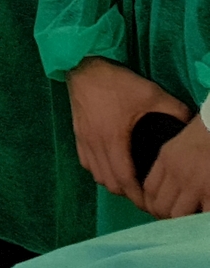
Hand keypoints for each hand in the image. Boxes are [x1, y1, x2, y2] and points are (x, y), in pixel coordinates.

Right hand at [67, 57, 194, 206]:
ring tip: (128, 183)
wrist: (84, 65)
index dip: (138, 196)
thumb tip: (191, 124)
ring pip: (97, 175)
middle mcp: (96, 144)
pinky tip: (109, 166)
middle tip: (143, 195)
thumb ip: (174, 110)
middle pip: (110, 183)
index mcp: (114, 139)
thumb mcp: (151, 93)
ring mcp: (84, 139)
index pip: (125, 180)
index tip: (150, 202)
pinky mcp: (77, 133)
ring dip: (113, 183)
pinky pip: (86, 163)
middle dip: (127, 194)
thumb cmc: (117, 82)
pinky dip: (98, 170)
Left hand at [144, 113, 209, 217]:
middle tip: (177, 222)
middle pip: (160, 206)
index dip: (153, 204)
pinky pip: (201, 216)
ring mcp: (196, 184)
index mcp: (167, 159)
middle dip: (167, 217)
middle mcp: (177, 173)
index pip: (149, 189)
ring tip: (190, 223)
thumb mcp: (181, 143)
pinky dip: (200, 222)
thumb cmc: (208, 132)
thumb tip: (171, 184)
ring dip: (183, 223)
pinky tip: (201, 220)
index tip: (161, 210)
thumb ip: (172, 163)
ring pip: (178, 215)